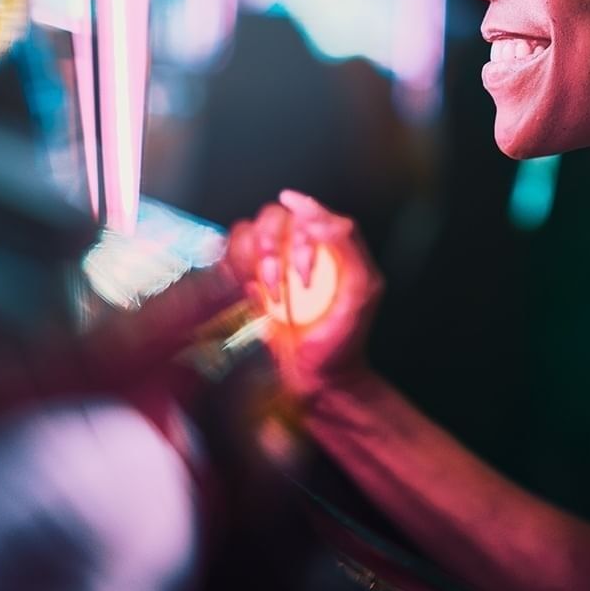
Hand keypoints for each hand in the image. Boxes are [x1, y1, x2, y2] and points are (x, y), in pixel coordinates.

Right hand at [227, 190, 383, 402]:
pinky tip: (256, 296)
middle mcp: (298, 247)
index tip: (298, 243)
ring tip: (274, 295)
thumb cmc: (343, 340)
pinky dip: (236, 271)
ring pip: (245, 232)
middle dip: (274, 247)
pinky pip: (229, 257)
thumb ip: (349, 248)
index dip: (300, 223)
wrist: (315, 380)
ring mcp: (271, 263)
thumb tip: (327, 217)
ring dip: (255, 262)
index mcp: (329, 243)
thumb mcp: (360, 292)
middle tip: (286, 282)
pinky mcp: (246, 282)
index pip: (306, 210)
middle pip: (271, 216)